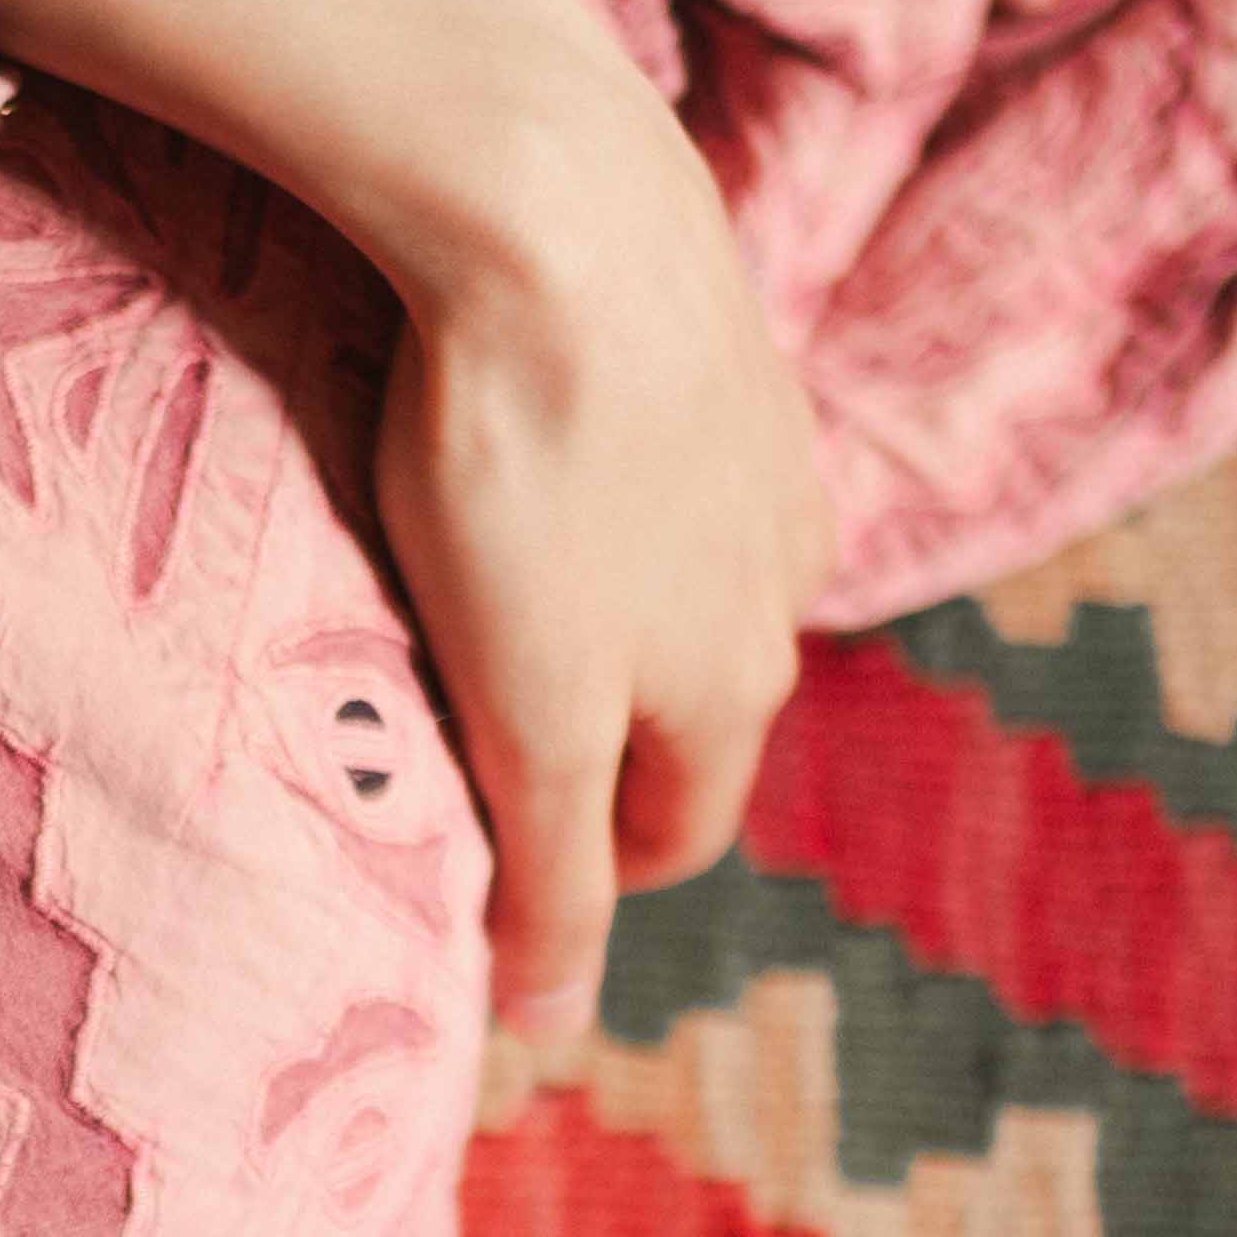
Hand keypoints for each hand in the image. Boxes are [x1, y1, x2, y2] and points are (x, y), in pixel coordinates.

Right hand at [0, 0, 826, 1023]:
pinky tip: (501, 974)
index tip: (568, 770)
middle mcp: (757, 588)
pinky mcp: (572, 711)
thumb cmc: (512, 172)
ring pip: (636, 802)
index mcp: (771, 491)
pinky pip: (564, 870)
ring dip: (563, 851)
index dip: (647, 733)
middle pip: (701, 757)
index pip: (727, 665)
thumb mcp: (553, 236)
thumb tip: (424, 201)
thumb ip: (518, 271)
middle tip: (512, 851)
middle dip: (619, 812)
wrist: (529, 180)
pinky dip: (535, 931)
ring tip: (476, 890)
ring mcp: (676, 653)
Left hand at [365, 65, 829, 1021]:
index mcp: (739, 685)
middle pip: (680, 714)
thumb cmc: (522, 471)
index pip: (668, 837)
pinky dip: (599, 493)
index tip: (474, 859)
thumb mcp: (529, 712)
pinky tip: (520, 453)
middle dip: (588, 747)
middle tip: (452, 728)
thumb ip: (552, 870)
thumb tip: (551, 1028)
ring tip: (473, 588)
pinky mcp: (724, 347)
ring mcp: (767, 456)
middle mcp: (783, 579)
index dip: (572, 873)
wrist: (554, 208)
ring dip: (598, 612)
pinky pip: (661, 468)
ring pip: (678, 587)